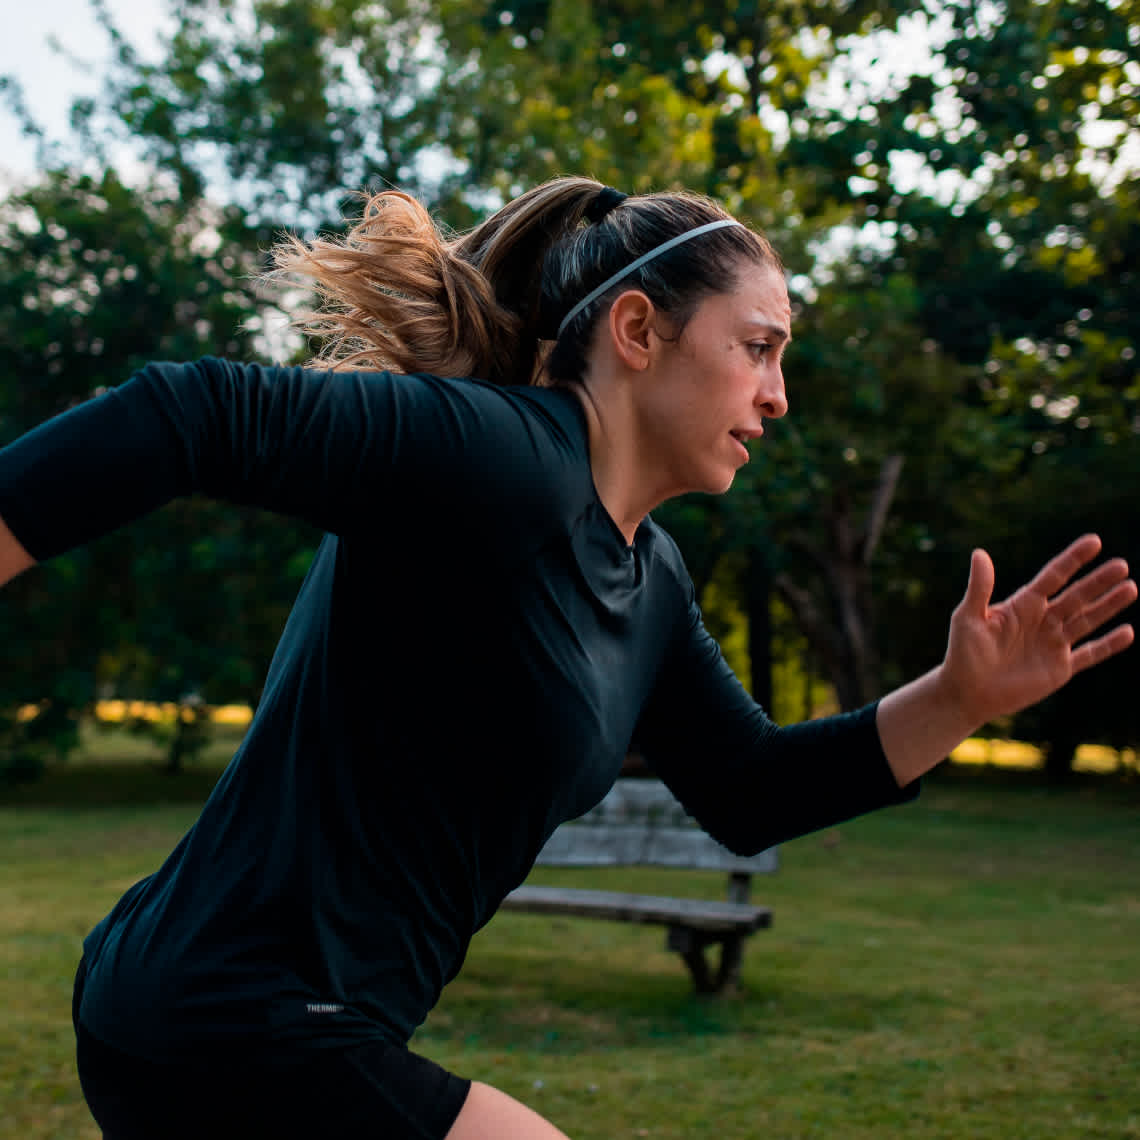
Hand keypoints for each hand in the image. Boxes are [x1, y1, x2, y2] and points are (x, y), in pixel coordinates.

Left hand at [941, 534, 1135, 725]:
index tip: (1094, 541)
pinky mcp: (1059, 669)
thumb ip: (980, 588)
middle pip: (1076, 597)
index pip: (1053, 577)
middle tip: (1122, 565)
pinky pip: (1089, 654)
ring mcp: (1053, 644)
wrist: (966, 693)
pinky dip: (1108, 645)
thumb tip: (979, 553)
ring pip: (1087, 620)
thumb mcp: (969, 617)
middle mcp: (1042, 621)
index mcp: (1022, 605)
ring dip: (1108, 606)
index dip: (1073, 559)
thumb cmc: (962, 653)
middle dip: (1098, 581)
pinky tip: (1128, 632)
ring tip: (1131, 588)